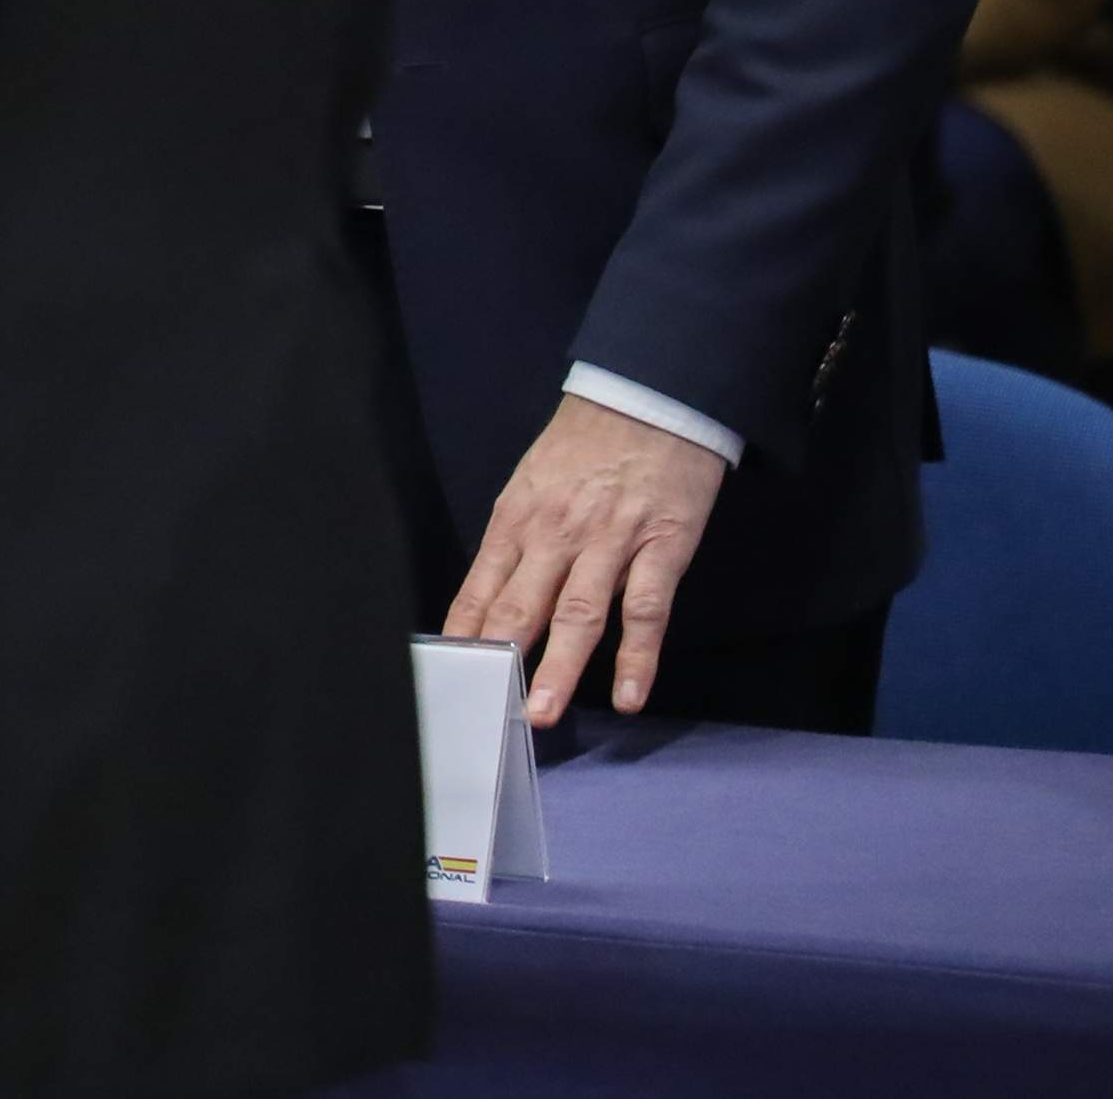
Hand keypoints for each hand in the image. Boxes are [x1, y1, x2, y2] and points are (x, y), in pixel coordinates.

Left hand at [446, 391, 731, 724]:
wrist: (649, 400)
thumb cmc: (584, 446)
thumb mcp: (531, 484)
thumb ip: (515, 542)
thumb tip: (489, 600)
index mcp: (516, 518)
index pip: (481, 586)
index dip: (465, 632)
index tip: (450, 674)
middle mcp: (556, 534)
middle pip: (523, 605)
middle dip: (503, 658)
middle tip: (489, 705)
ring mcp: (609, 541)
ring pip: (580, 614)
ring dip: (562, 667)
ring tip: (545, 712)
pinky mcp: (661, 546)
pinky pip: (646, 609)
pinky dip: (639, 656)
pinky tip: (630, 695)